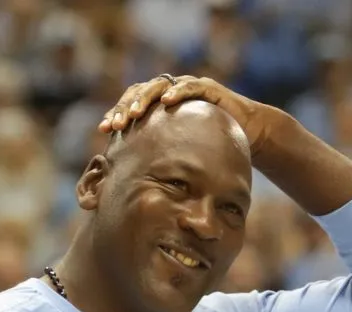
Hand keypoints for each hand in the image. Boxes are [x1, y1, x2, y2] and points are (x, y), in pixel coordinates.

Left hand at [98, 75, 274, 156]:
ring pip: (160, 85)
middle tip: (115, 124)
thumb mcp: (178, 157)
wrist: (248, 138)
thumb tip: (126, 186)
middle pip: (140, 92)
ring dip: (145, 98)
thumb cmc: (210, 150)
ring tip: (135, 113)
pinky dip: (177, 91)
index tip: (103, 130)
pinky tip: (166, 101)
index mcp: (157, 107)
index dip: (115, 114)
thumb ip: (156, 163)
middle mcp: (169, 93)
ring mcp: (188, 87)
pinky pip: (190, 86)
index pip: (130, 105)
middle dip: (125, 107)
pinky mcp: (208, 88)